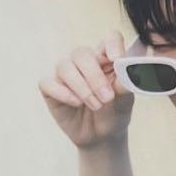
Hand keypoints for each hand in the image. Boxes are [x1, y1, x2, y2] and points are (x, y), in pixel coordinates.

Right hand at [38, 31, 134, 148]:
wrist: (102, 136)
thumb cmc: (114, 112)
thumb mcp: (125, 100)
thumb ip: (126, 83)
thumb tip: (127, 70)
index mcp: (106, 58)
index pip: (109, 39)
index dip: (112, 45)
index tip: (117, 59)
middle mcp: (84, 61)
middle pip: (82, 53)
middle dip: (95, 77)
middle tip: (107, 97)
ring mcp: (66, 73)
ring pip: (64, 66)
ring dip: (82, 88)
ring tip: (96, 106)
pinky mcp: (51, 88)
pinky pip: (47, 83)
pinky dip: (62, 93)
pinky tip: (76, 104)